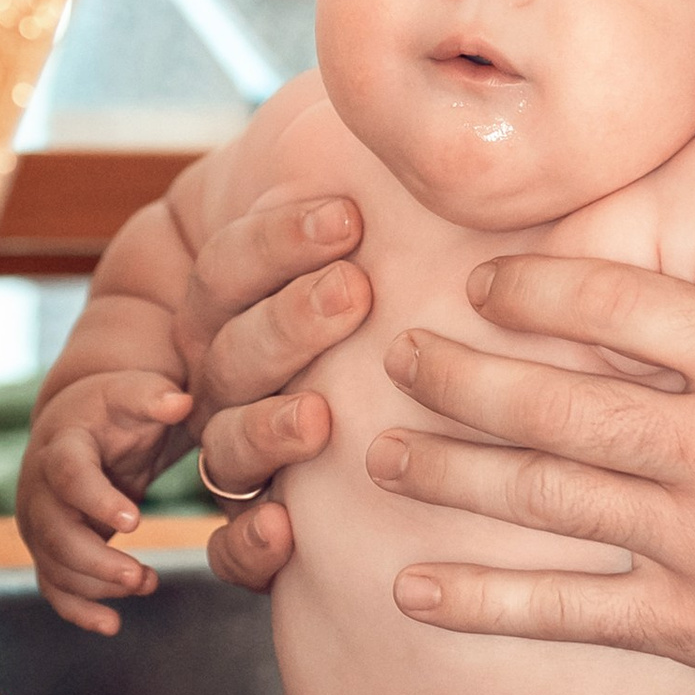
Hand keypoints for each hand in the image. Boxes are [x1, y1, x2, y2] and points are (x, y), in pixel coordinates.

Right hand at [18, 368, 196, 631]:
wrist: (78, 426)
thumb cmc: (112, 410)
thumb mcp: (132, 392)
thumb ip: (155, 395)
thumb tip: (179, 401)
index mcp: (60, 446)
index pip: (68, 475)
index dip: (96, 500)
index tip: (135, 520)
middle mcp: (39, 488)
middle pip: (55, 533)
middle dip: (96, 562)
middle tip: (141, 577)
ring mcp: (40, 522)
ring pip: (54, 566)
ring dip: (98, 586)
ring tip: (146, 582)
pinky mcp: (47, 548)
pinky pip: (52, 587)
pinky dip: (77, 610)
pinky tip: (111, 624)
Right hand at [172, 191, 368, 593]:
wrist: (389, 452)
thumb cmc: (401, 319)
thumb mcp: (388, 259)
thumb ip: (406, 209)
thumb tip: (469, 143)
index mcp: (241, 313)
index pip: (229, 268)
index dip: (276, 240)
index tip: (348, 215)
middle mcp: (230, 386)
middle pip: (228, 351)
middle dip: (288, 321)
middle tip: (354, 292)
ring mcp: (239, 458)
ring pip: (225, 445)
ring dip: (268, 428)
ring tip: (321, 418)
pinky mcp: (254, 538)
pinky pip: (227, 550)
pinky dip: (247, 544)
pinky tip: (287, 529)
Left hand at [371, 251, 694, 694]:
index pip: (621, 304)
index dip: (535, 288)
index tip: (479, 283)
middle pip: (556, 404)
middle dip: (460, 380)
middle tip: (397, 361)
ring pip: (545, 498)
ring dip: (450, 476)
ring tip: (381, 457)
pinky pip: (568, 611)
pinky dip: (482, 602)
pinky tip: (410, 589)